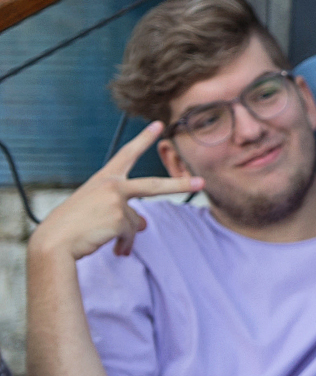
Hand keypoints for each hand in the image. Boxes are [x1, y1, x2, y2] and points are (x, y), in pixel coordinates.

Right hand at [27, 122, 199, 262]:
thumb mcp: (98, 212)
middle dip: (179, 184)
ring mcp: (116, 200)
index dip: (143, 140)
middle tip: (200, 183)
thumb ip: (124, 212)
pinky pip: (130, 234)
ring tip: (122, 249)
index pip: (126, 155)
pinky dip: (124, 245)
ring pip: (136, 222)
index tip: (159, 125)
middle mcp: (112, 185)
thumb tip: (146, 224)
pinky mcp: (119, 217)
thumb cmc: (73, 226)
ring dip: (127, 237)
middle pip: (154, 185)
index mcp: (104, 179)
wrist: (53, 243)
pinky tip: (114, 250)